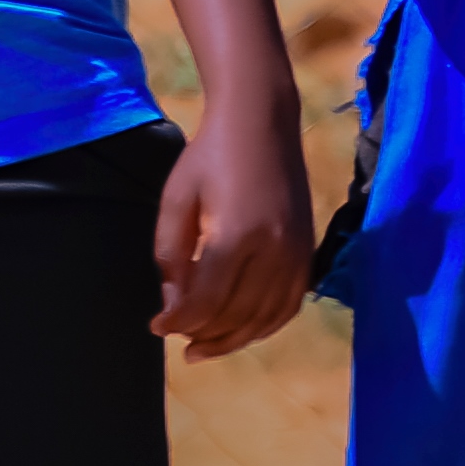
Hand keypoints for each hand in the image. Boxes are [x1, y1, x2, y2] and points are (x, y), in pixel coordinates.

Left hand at [154, 101, 314, 359]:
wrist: (261, 119)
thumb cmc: (210, 154)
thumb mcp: (176, 199)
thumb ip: (171, 256)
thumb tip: (174, 304)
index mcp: (236, 235)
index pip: (205, 303)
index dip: (178, 323)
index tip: (156, 326)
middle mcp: (273, 250)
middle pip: (236, 316)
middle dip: (202, 334)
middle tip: (177, 337)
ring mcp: (297, 252)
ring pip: (266, 318)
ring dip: (233, 339)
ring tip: (204, 346)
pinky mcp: (308, 249)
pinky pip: (291, 304)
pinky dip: (267, 325)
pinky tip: (244, 329)